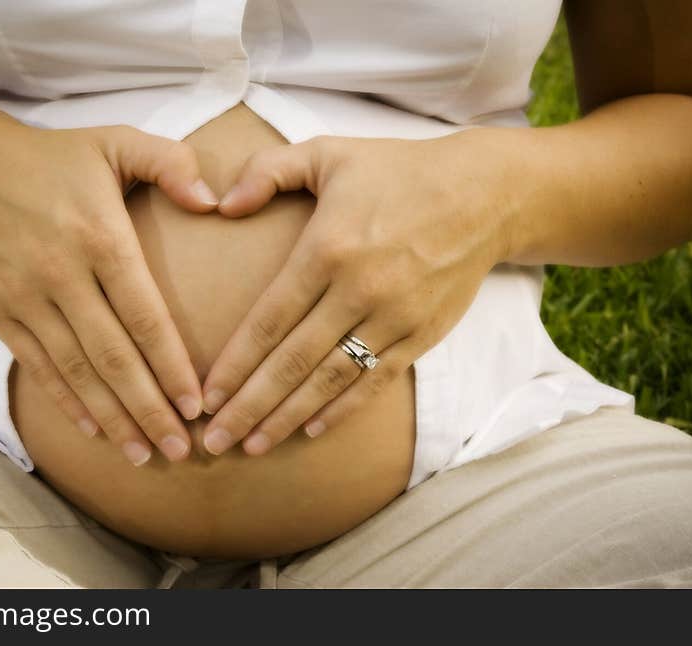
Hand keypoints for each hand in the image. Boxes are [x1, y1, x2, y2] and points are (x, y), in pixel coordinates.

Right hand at [0, 120, 218, 464]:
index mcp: (99, 236)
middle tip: (181, 451)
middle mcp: (61, 274)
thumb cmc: (55, 158)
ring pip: (76, 371)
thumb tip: (215, 202)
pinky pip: (38, 367)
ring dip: (113, 419)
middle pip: (113, 357)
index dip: (171, 366)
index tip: (197, 404)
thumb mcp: (116, 140)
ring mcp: (25, 298)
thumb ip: (172, 163)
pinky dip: (68, 402)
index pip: (144, 317)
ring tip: (144, 455)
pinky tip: (95, 431)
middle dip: (149, 409)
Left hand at [200, 130, 510, 454]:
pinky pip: (375, 381)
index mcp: (328, 248)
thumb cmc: (398, 171)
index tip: (207, 396)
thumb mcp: (328, 153)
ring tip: (253, 445)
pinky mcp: (422, 335)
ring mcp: (394, 318)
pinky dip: (343, 408)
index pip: (270, 320)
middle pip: (293, 362)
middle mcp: (359, 290)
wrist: (485, 195)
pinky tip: (312, 429)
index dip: (235, 363)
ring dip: (288, 417)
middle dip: (250, 405)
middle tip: (215, 440)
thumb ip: (268, 171)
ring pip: (331, 380)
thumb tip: (220, 205)